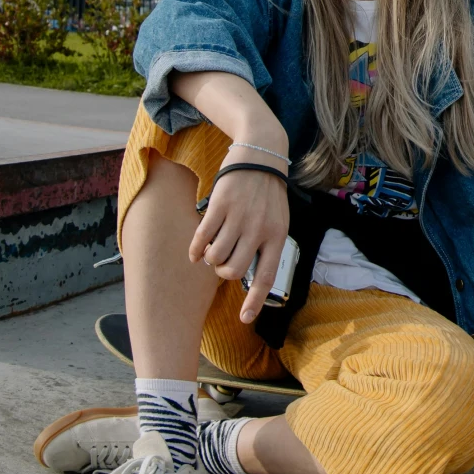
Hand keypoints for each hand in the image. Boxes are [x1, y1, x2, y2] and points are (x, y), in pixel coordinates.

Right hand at [188, 169, 290, 325]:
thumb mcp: (277, 219)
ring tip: (212, 251)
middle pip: (233, 271)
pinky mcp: (220, 205)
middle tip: (223, 263)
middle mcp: (259, 229)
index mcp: (277, 235)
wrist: (260, 154)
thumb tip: (250, 274)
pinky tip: (195, 252)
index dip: (255, 301)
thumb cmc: (268, 192)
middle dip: (223, 273)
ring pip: (216, 257)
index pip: (266, 276)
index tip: (244, 319)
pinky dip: (196, 249)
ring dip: (210, 259)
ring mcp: (239, 217)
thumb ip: (267, 244)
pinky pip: (202, 238)